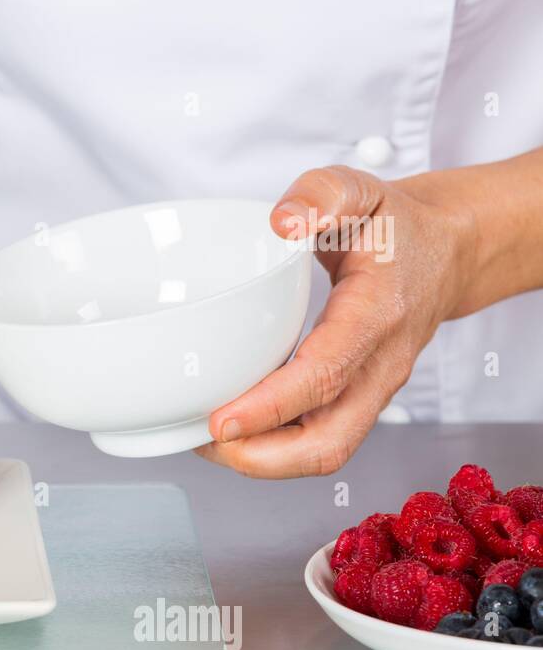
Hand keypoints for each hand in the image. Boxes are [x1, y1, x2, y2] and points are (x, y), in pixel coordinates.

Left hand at [195, 164, 479, 477]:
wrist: (447, 252)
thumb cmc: (398, 226)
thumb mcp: (362, 189)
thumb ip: (324, 193)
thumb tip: (283, 222)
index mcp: (377, 316)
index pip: (324, 376)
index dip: (269, 407)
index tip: (219, 422)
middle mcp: (380, 366)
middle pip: (326, 443)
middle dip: (260, 458)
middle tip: (202, 441)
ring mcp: (372, 390)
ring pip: (323, 452)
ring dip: (262, 460)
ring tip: (205, 441)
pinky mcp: (358, 400)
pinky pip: (319, 440)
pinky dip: (273, 447)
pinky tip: (231, 430)